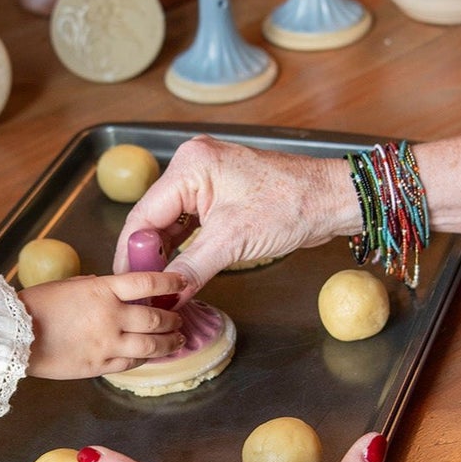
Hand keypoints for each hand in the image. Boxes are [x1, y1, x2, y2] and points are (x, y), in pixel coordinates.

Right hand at [22, 270, 186, 378]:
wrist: (14, 336)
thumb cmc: (37, 306)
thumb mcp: (72, 286)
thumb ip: (100, 289)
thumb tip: (119, 293)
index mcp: (102, 290)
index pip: (148, 282)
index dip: (170, 282)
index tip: (182, 282)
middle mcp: (110, 317)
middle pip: (157, 318)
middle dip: (173, 319)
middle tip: (179, 318)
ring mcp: (107, 344)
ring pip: (152, 346)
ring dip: (169, 342)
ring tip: (177, 340)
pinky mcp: (100, 366)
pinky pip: (132, 363)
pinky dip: (145, 358)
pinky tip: (150, 355)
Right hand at [112, 137, 357, 296]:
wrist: (335, 199)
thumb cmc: (293, 206)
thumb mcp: (234, 241)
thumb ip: (191, 269)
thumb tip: (165, 296)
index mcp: (190, 165)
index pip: (144, 214)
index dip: (132, 252)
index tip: (125, 283)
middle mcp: (193, 166)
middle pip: (155, 218)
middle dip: (148, 255)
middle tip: (140, 289)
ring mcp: (207, 179)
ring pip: (172, 223)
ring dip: (166, 254)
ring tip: (156, 285)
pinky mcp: (221, 194)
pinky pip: (191, 223)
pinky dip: (184, 248)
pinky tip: (177, 270)